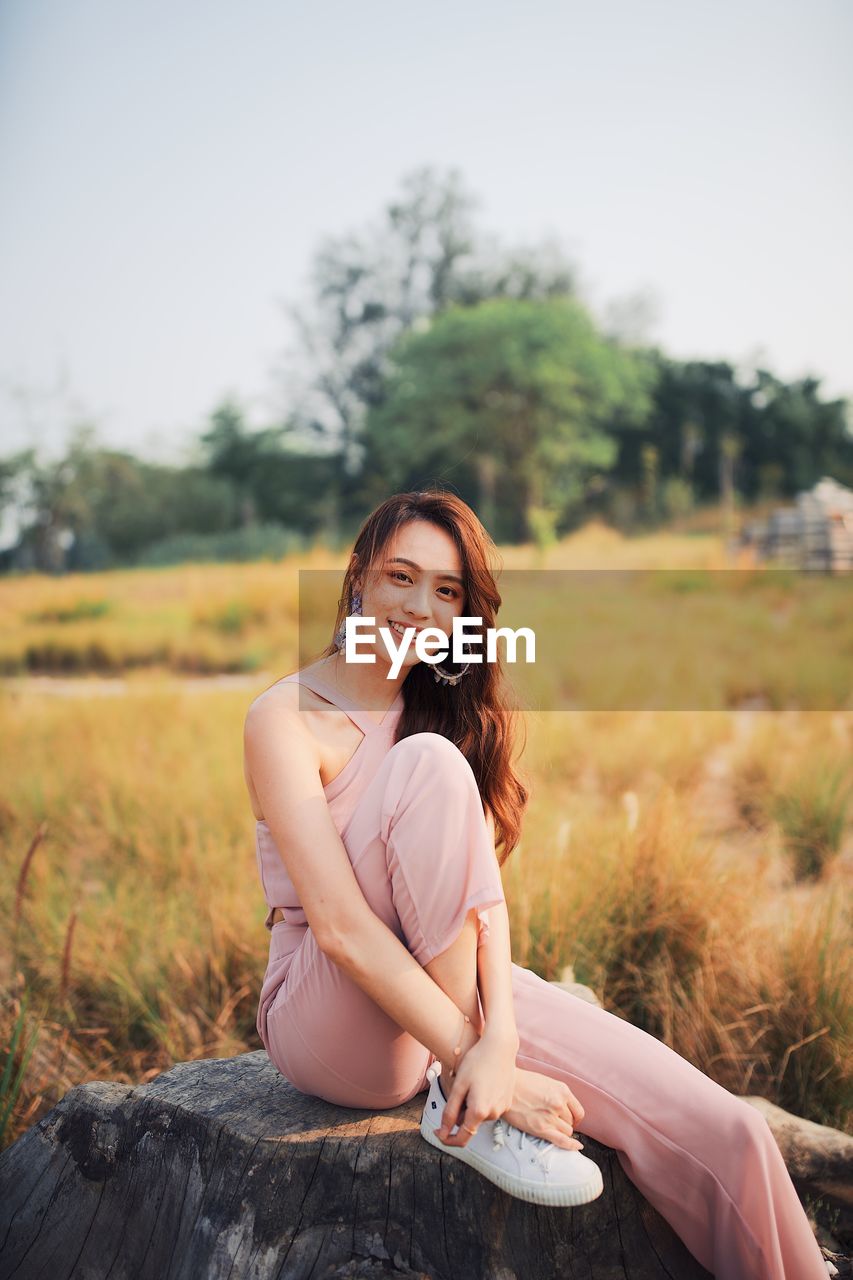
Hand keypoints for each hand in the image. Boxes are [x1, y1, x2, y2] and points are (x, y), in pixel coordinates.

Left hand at [436, 1028, 516, 1147]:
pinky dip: (482, 1100)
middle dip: (460, 1113)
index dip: (447, 1139)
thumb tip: (442, 1133)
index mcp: (479, 1112)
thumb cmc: (476, 1062)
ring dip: (472, 1106)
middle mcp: (493, 1114)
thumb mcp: (458, 1086)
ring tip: (473, 1083)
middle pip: (469, 1123)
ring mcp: (503, 1108)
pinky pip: (489, 1108)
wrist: (500, 1046)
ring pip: (479, 1115)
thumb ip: (449, 1112)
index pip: (462, 1139)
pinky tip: (483, 1082)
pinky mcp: (508, 1101)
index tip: (436, 1132)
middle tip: (458, 1089)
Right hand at [500, 1067, 585, 1151]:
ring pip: (566, 1132)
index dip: (575, 1118)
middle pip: (571, 1122)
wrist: (505, 1087)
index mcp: (562, 1090)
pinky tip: (577, 1147)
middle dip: (564, 1123)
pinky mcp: (541, 1128)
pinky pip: (562, 1141)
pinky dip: (571, 1145)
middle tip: (551, 1121)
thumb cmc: (522, 1083)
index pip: (578, 1111)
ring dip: (560, 1131)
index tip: (570, 1120)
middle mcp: (559, 1104)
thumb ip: (558, 1095)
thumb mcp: (546, 1082)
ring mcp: (551, 1117)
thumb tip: (564, 1108)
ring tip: (546, 1126)